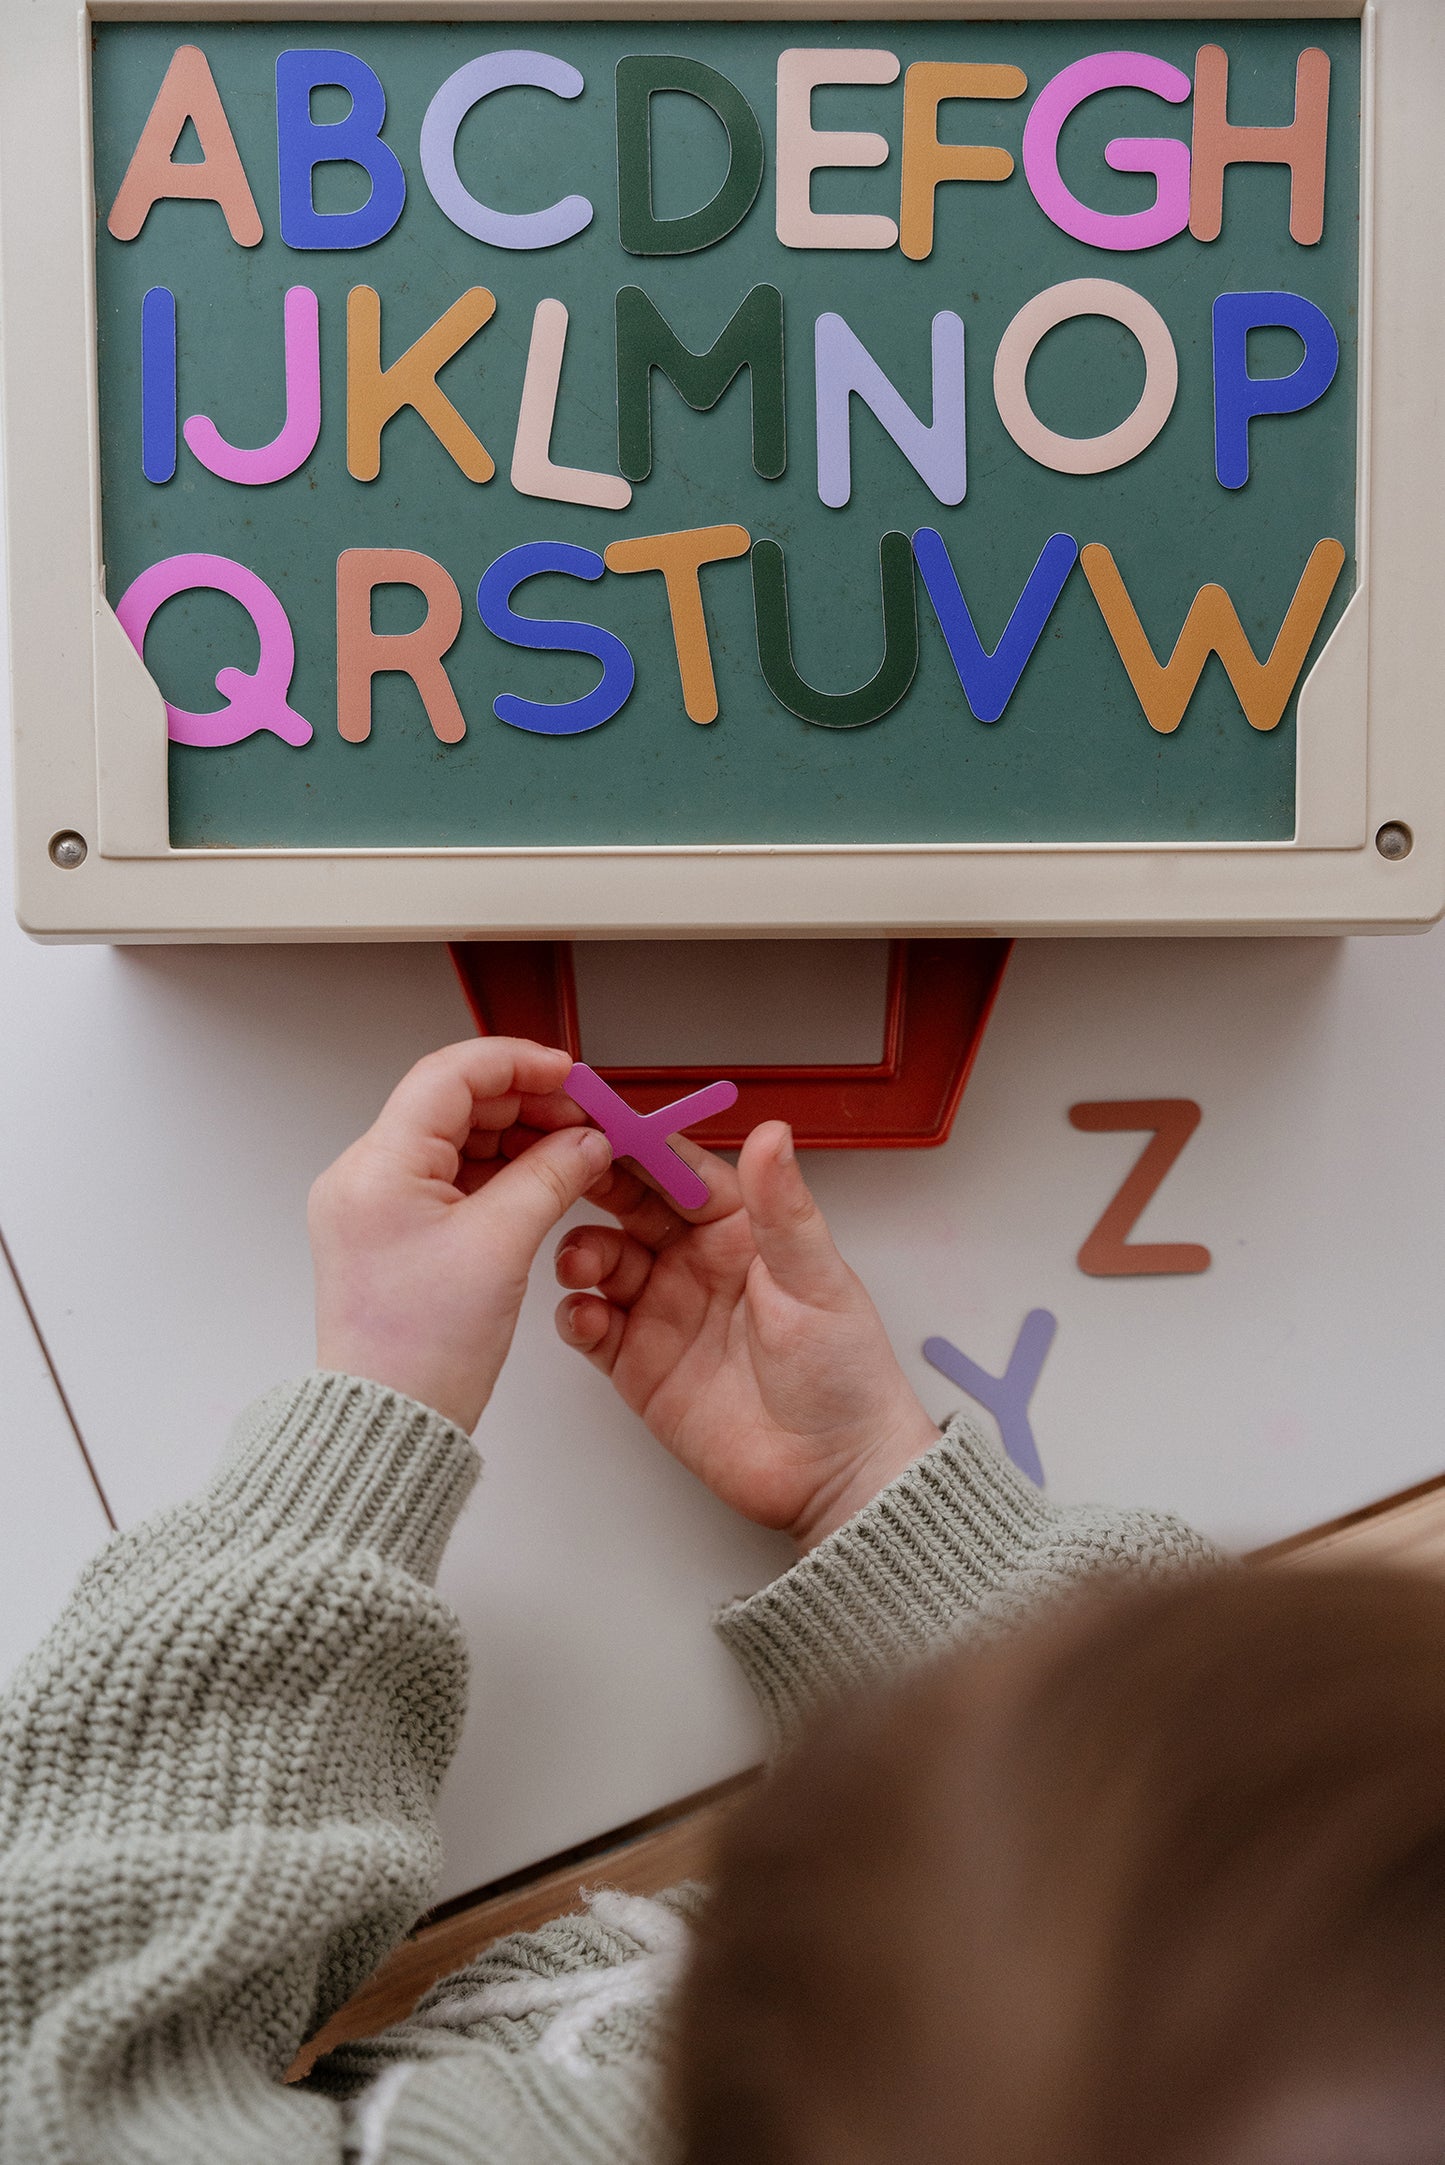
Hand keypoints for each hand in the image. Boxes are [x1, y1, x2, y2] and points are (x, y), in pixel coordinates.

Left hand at [310, 1039, 611, 1431]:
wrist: (388, 1421)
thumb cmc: (422, 1351)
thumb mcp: (502, 1246)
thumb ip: (551, 1175)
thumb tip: (587, 1140)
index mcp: (375, 1168)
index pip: (448, 1076)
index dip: (516, 1063)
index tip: (570, 1074)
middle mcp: (363, 1176)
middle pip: (450, 1103)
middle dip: (523, 1100)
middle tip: (584, 1116)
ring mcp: (373, 1204)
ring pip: (452, 1138)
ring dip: (514, 1135)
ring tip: (572, 1150)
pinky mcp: (390, 1230)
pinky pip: (448, 1176)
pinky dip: (496, 1170)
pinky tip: (540, 1178)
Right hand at [553, 1121, 939, 1548]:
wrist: (833, 1473)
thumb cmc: (844, 1372)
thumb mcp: (817, 1280)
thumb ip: (782, 1208)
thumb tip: (772, 1133)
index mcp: (741, 1229)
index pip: (682, 1170)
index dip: (642, 1143)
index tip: (603, 1121)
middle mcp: (696, 1262)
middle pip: (630, 1206)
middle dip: (596, 1188)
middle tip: (564, 1176)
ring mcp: (662, 1311)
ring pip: (602, 1260)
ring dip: (582, 1252)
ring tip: (582, 1263)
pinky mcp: (638, 1364)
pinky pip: (592, 1325)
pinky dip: (578, 1314)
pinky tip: (585, 1314)